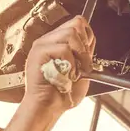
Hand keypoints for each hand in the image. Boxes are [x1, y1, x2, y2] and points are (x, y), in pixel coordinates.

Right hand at [4, 16, 95, 130]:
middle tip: (83, 65)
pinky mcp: (39, 51)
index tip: (88, 57)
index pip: (77, 23)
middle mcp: (49, 40)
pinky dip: (70, 64)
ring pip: (71, 33)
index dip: (88, 37)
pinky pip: (63, 48)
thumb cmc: (62, 93)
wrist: (49, 107)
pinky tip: (68, 75)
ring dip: (80, 55)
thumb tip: (90, 39)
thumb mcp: (80, 68)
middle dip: (85, 46)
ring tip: (76, 72)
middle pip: (76, 23)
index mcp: (57, 42)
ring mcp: (43, 44)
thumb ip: (84, 53)